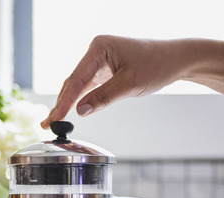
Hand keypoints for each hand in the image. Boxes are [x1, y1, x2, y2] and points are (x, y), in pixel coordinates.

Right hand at [41, 36, 184, 127]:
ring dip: (67, 102)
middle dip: (61, 104)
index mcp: (99, 47)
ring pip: (78, 84)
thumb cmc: (157, 65)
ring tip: (53, 121)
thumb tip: (80, 111)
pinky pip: (88, 85)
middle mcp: (96, 50)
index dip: (64, 101)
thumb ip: (103, 98)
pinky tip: (69, 111)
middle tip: (47, 124)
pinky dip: (79, 99)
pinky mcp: (105, 68)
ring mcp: (100, 59)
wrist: (176, 59)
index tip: (54, 118)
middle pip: (73, 81)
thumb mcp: (130, 84)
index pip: (76, 78)